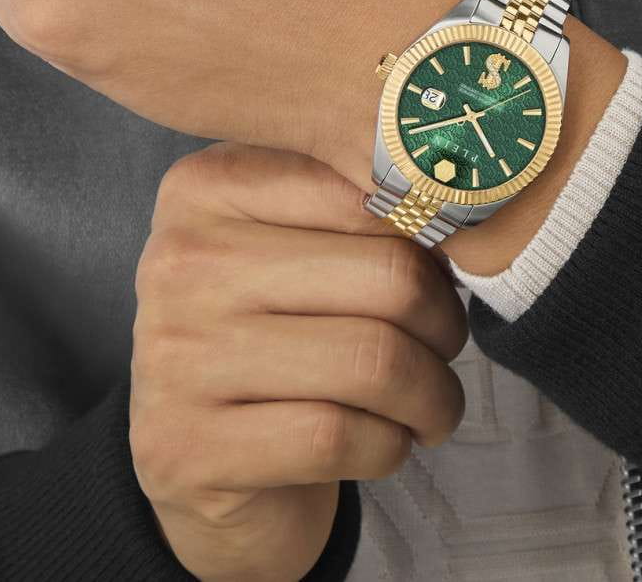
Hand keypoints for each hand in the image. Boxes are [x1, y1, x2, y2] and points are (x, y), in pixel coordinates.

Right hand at [131, 140, 467, 581]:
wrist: (195, 457)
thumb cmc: (272, 326)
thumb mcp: (295, 238)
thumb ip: (360, 204)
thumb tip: (466, 217)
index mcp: (208, 185)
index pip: (368, 189)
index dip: (435, 235)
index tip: (447, 268)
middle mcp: (180, 260)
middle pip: (389, 276)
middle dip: (445, 322)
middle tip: (447, 345)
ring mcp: (175, 358)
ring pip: (373, 362)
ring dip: (432, 394)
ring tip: (433, 403)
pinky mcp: (189, 450)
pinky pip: (337, 437)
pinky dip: (388, 446)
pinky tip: (384, 442)